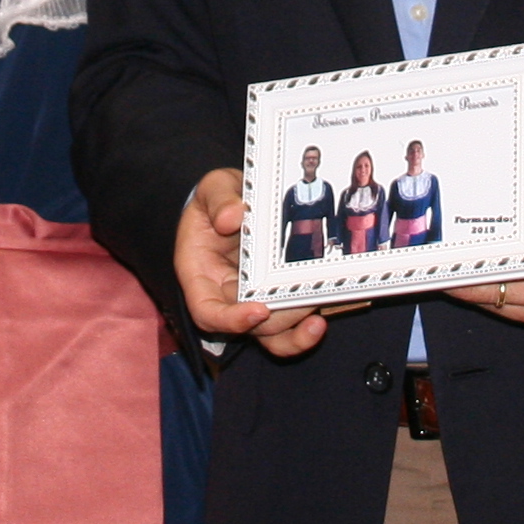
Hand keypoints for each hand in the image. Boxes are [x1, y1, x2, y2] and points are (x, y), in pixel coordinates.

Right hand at [175, 166, 362, 357]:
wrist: (236, 201)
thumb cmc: (218, 199)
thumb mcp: (213, 188)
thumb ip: (219, 199)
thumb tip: (231, 217)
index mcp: (200, 274)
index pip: (206, 312)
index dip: (230, 320)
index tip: (259, 311)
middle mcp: (224, 296)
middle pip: (247, 327)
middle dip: (278, 319)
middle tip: (304, 300)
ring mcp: (251, 301)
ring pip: (270, 335)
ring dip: (295, 330)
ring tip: (318, 311)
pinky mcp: (275, 299)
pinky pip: (289, 325)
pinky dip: (304, 330)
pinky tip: (323, 316)